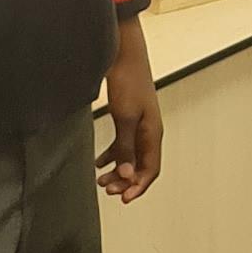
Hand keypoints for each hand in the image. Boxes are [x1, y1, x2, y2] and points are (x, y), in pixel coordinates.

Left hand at [99, 23, 162, 202]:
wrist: (123, 53)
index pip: (151, 169)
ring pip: (130, 157)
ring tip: (100, 180)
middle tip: (106, 189)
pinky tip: (98, 162)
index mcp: (152, 133)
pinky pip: (123, 144)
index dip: (138, 186)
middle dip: (124, 181)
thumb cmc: (127, 81)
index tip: (123, 198)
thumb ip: (126, 148)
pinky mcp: (128, 117)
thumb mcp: (125, 117)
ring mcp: (139, 124)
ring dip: (117, 170)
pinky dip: (112, 156)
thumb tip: (128, 176)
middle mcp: (149, 131)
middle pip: (141, 166)